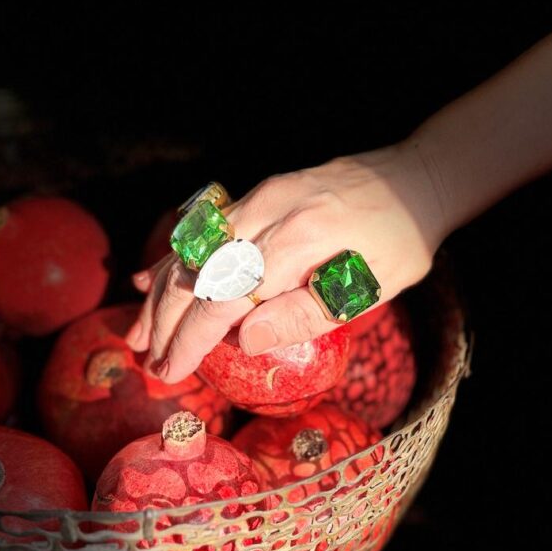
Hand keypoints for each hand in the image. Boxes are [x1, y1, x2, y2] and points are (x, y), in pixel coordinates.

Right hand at [126, 140, 447, 383]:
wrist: (413, 179)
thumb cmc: (398, 243)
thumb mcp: (366, 288)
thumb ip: (306, 313)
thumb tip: (245, 339)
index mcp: (298, 240)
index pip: (225, 297)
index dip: (190, 338)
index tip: (170, 371)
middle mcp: (268, 211)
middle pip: (196, 270)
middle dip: (165, 321)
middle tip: (149, 364)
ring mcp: (259, 198)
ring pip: (192, 248)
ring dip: (158, 293)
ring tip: (138, 334)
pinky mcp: (258, 194)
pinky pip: (204, 228)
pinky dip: (173, 256)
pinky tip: (146, 280)